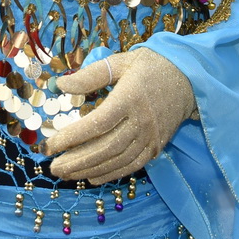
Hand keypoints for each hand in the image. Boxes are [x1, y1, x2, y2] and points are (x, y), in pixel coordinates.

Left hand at [45, 50, 195, 183]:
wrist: (188, 78)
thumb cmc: (149, 67)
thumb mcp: (120, 62)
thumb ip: (90, 75)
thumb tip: (61, 85)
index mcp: (130, 98)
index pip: (98, 123)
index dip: (72, 137)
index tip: (50, 144)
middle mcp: (141, 121)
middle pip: (106, 147)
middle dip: (77, 160)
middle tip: (53, 167)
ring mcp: (151, 137)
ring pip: (117, 160)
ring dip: (89, 170)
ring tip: (66, 174)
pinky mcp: (157, 147)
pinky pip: (132, 166)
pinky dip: (110, 174)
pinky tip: (91, 176)